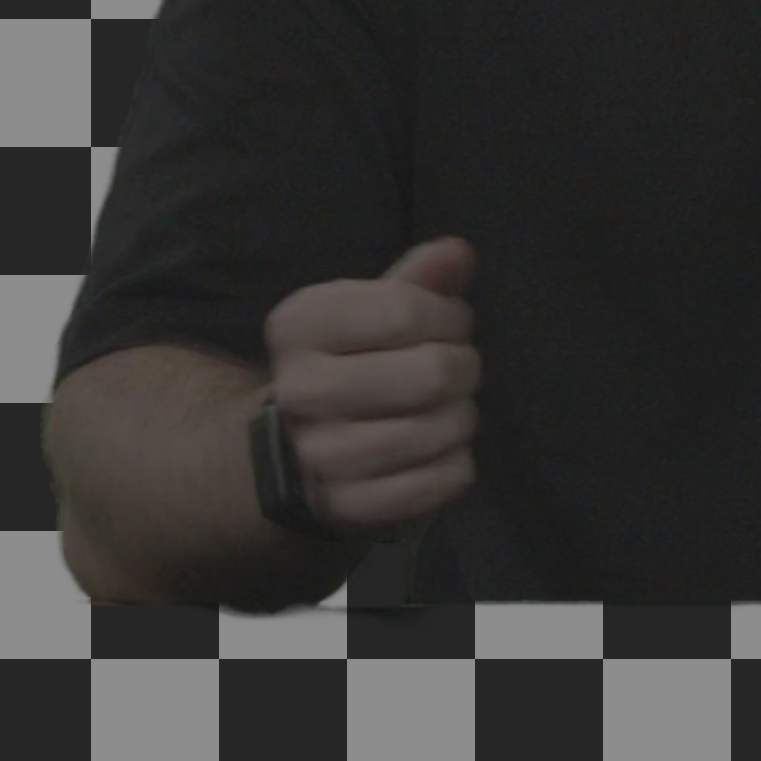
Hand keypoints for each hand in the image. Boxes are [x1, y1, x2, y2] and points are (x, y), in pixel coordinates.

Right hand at [259, 236, 481, 536]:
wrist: (296, 458)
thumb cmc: (350, 365)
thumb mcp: (371, 310)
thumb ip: (418, 279)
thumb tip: (456, 252)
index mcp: (298, 327)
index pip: (407, 311)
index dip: (449, 316)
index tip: (448, 325)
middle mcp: (300, 391)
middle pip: (433, 373)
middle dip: (464, 367)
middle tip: (455, 370)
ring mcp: (321, 456)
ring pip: (442, 427)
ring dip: (462, 415)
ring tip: (446, 410)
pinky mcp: (351, 508)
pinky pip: (444, 479)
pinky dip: (456, 462)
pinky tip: (436, 451)